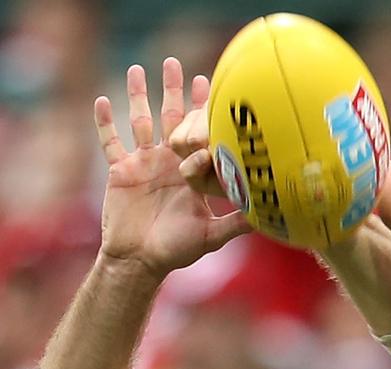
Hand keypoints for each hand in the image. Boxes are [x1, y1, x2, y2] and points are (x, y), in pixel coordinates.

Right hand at [94, 58, 249, 278]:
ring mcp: (142, 164)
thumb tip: (267, 215)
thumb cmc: (176, 250)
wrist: (140, 261)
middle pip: (170, 118)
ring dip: (139, 95)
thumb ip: (236, 223)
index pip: (198, 134)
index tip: (209, 83)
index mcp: (189, 172)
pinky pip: (110, 142)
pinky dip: (105, 123)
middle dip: (173, 91)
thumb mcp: (211, 235)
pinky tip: (102, 99)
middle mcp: (167, 162)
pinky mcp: (120, 171)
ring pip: (139, 121)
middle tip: (175, 63)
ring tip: (138, 69)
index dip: (202, 110)